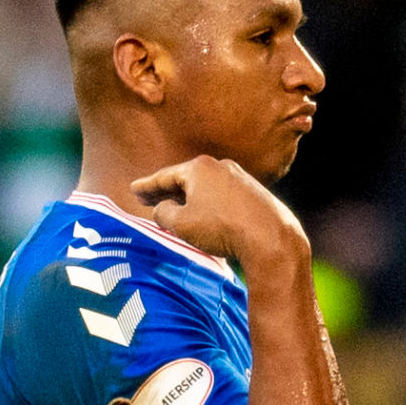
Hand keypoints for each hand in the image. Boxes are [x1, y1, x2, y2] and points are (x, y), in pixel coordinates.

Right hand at [130, 155, 304, 269]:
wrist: (271, 238)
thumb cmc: (222, 228)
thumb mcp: (181, 224)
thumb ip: (164, 213)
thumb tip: (163, 209)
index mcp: (199, 168)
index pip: (165, 177)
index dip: (147, 186)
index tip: (134, 189)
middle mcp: (222, 166)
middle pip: (187, 179)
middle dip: (167, 190)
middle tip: (149, 197)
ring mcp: (242, 178)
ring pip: (207, 188)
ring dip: (190, 198)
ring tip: (176, 208)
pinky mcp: (257, 194)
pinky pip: (225, 197)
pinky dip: (210, 203)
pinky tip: (207, 214)